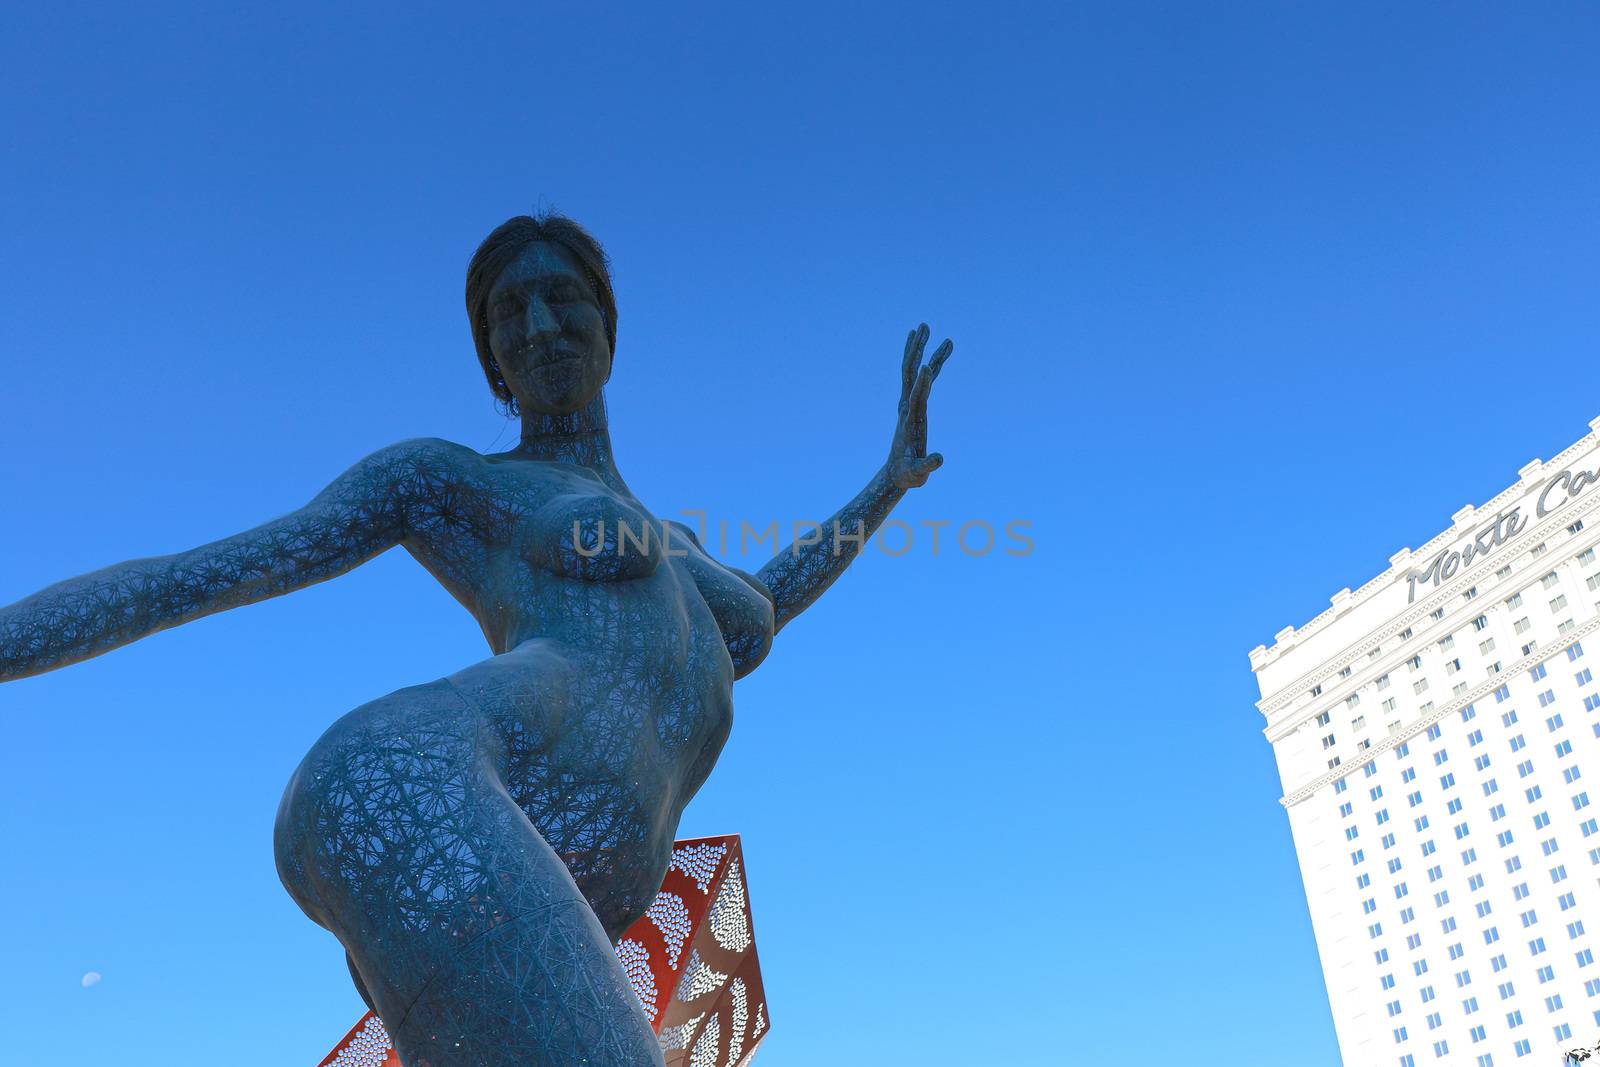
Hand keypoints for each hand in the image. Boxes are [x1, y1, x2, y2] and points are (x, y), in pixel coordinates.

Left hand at [886, 323, 952, 489]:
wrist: (897, 474)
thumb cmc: (908, 475)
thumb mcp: (918, 474)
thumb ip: (927, 466)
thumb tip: (939, 459)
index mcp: (909, 420)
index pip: (916, 396)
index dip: (922, 382)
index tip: (926, 364)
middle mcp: (906, 407)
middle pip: (909, 373)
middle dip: (916, 350)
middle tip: (923, 327)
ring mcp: (909, 405)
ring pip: (914, 372)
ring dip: (921, 350)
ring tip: (927, 327)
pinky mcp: (914, 407)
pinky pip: (922, 382)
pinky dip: (929, 367)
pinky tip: (933, 356)